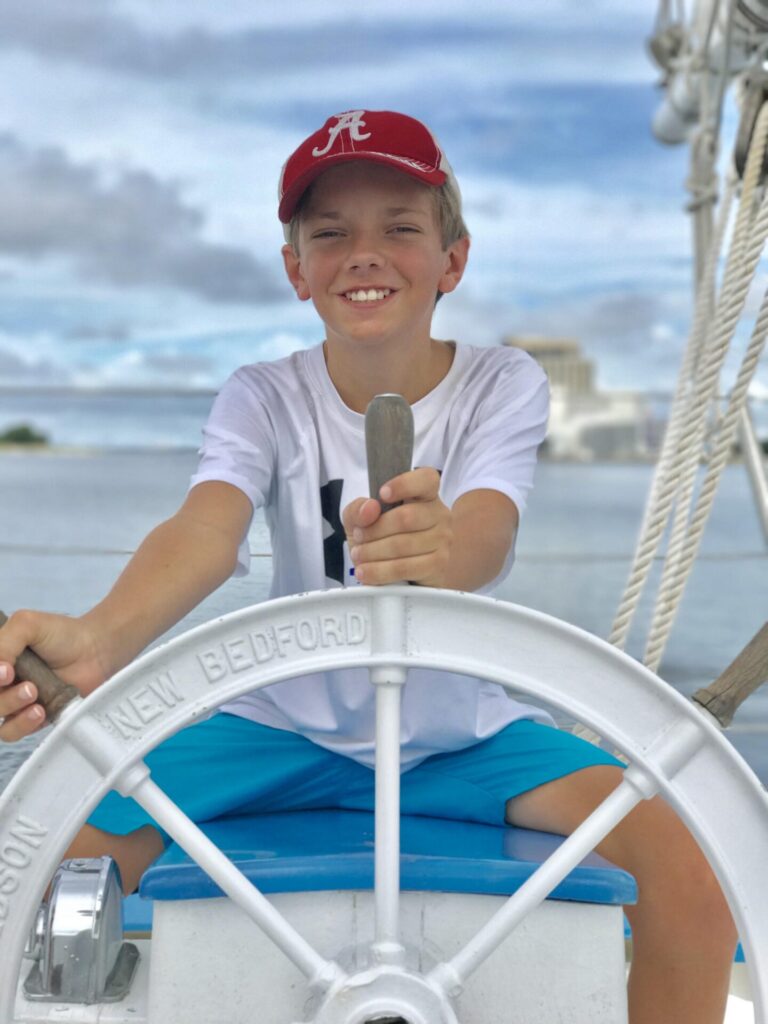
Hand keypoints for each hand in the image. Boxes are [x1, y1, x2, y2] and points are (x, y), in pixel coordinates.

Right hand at [0, 611, 106, 741]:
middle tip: (17, 678)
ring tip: (34, 691)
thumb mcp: (27, 625)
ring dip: (11, 705)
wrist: (96, 649)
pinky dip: (21, 724)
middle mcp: (0, 682)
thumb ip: (3, 643)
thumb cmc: (62, 634)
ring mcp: (14, 702)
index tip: (5, 670)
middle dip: (0, 693)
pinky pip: (12, 732)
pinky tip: (39, 710)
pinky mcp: (32, 719)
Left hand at [343, 468, 452, 586]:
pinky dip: (380, 571)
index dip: (404, 484)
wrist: (397, 572)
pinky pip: (406, 568)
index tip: (382, 494)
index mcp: (425, 494)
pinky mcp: (438, 564)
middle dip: (374, 530)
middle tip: (359, 537)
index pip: (426, 479)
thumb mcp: (359, 519)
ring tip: (359, 555)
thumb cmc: (380, 537)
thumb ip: (358, 509)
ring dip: (372, 552)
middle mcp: (439, 513)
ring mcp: (442, 539)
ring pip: (402, 545)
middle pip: (406, 517)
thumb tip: (370, 508)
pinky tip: (365, 571)